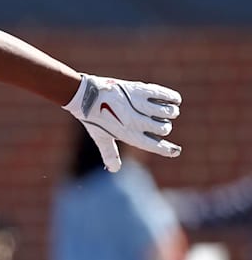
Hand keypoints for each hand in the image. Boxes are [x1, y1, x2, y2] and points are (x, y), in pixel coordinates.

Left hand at [64, 74, 181, 171]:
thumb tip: (113, 169)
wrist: (83, 95)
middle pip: (164, 128)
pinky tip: (174, 100)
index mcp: (128, 135)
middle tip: (159, 122)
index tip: (175, 150)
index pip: (155, 146)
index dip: (167, 150)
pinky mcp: (138, 90)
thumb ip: (109, 153)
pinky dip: (172, 98)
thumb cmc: (92, 117)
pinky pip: (163, 94)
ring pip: (167, 112)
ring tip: (168, 111)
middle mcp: (135, 122)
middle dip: (165, 127)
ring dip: (170, 112)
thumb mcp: (100, 137)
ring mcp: (137, 105)